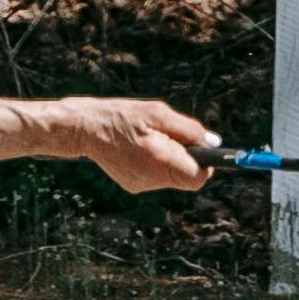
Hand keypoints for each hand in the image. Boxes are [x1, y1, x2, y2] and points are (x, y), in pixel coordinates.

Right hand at [43, 98, 226, 195]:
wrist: (85, 128)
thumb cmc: (123, 116)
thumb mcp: (158, 114)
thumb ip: (189, 129)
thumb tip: (214, 142)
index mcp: (160, 161)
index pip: (199, 178)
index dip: (206, 163)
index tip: (202, 147)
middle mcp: (152, 180)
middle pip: (187, 178)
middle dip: (189, 159)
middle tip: (173, 137)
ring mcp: (141, 186)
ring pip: (172, 177)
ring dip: (172, 160)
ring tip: (151, 138)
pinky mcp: (133, 185)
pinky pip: (157, 177)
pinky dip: (157, 163)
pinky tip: (141, 147)